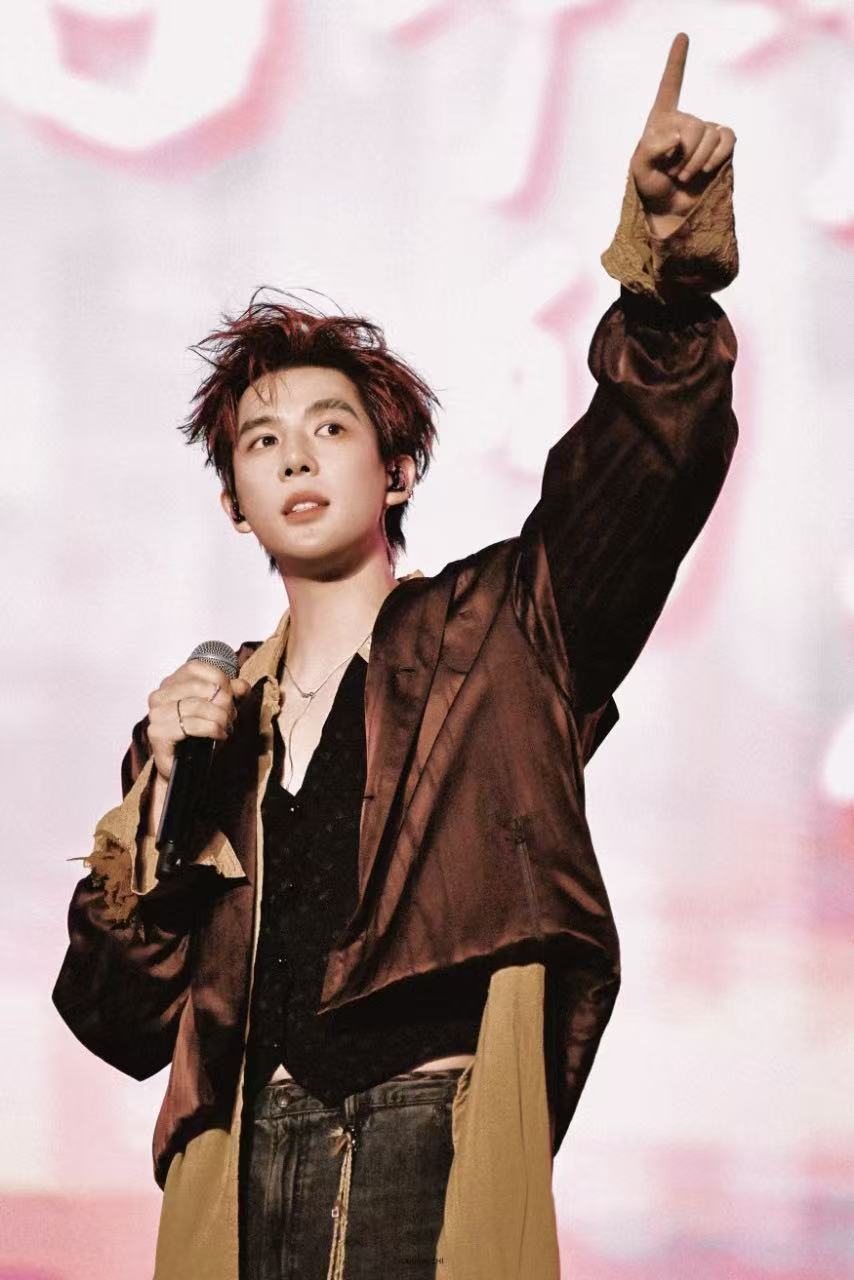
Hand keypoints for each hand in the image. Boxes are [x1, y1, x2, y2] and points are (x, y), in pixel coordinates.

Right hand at [146, 659, 250, 783]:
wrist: (187, 768)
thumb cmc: (200, 736)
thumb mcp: (220, 708)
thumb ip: (230, 693)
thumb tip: (242, 685)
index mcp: (171, 683)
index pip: (197, 667)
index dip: (221, 680)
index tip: (231, 696)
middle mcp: (159, 695)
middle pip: (201, 687)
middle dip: (224, 703)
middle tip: (230, 717)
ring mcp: (156, 714)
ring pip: (199, 706)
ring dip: (220, 718)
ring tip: (225, 727)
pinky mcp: (157, 733)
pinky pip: (192, 725)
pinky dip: (212, 729)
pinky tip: (218, 735)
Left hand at [630, 32, 735, 230]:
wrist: (670, 211)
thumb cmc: (650, 188)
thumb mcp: (639, 169)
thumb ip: (650, 149)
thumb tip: (676, 136)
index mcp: (662, 119)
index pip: (671, 85)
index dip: (677, 60)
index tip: (683, 36)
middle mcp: (685, 121)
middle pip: (693, 125)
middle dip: (684, 155)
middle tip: (673, 174)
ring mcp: (705, 132)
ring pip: (709, 134)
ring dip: (696, 161)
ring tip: (683, 176)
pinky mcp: (722, 146)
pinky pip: (727, 138)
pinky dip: (718, 154)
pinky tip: (707, 168)